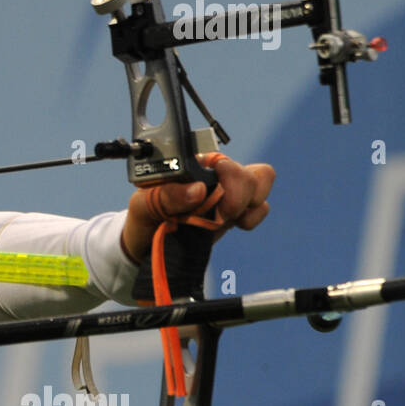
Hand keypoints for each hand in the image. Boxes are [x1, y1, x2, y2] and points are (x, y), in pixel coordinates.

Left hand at [120, 154, 275, 263]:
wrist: (148, 247)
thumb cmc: (143, 219)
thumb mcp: (143, 207)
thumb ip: (165, 196)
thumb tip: (198, 190)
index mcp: (190, 163)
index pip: (222, 158)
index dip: (227, 174)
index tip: (210, 193)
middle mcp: (213, 172)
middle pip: (250, 170)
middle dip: (240, 195)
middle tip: (219, 213)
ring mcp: (227, 191)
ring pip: (261, 182)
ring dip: (247, 204)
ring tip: (223, 218)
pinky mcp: (235, 210)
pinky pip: (260, 207)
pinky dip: (252, 218)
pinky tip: (232, 224)